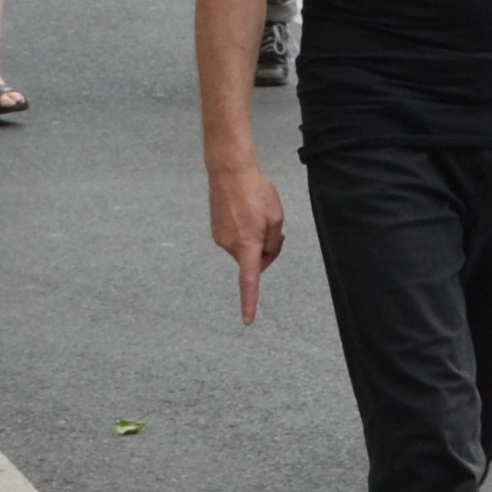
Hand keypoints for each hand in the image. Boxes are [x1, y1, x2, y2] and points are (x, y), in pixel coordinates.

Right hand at [211, 161, 286, 322]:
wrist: (229, 171)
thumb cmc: (256, 191)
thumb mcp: (276, 217)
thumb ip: (273, 242)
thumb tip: (264, 254)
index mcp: (247, 245)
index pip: (249, 282)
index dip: (249, 302)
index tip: (247, 320)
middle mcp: (230, 246)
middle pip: (254, 261)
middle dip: (267, 251)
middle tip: (275, 229)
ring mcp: (220, 238)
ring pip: (245, 249)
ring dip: (255, 239)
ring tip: (257, 213)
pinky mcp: (216, 230)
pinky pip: (236, 239)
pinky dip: (245, 232)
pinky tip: (247, 212)